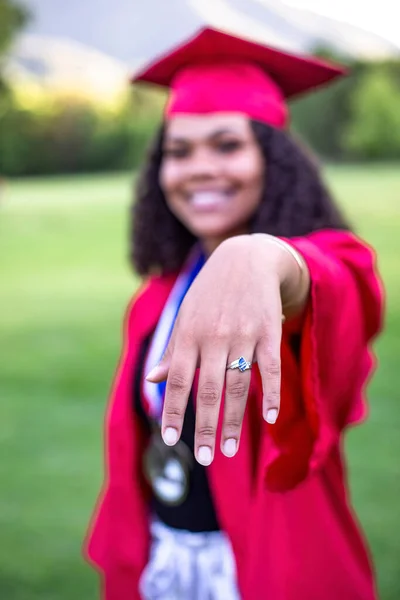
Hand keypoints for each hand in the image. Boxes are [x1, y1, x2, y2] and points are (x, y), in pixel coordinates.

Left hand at [146, 234, 307, 465]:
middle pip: (208, 390)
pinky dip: (272, 393)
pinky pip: (271, 368)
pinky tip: (270, 418)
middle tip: (203, 457)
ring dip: (234, 421)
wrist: (246, 258)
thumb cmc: (210, 293)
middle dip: (204, 426)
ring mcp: (243, 334)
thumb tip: (152, 379)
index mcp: (189, 334)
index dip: (174, 411)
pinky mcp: (268, 331)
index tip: (170, 440)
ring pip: (238, 385)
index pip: (180, 380)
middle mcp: (214, 336)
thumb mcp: (185, 316)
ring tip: (230, 450)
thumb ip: (172, 350)